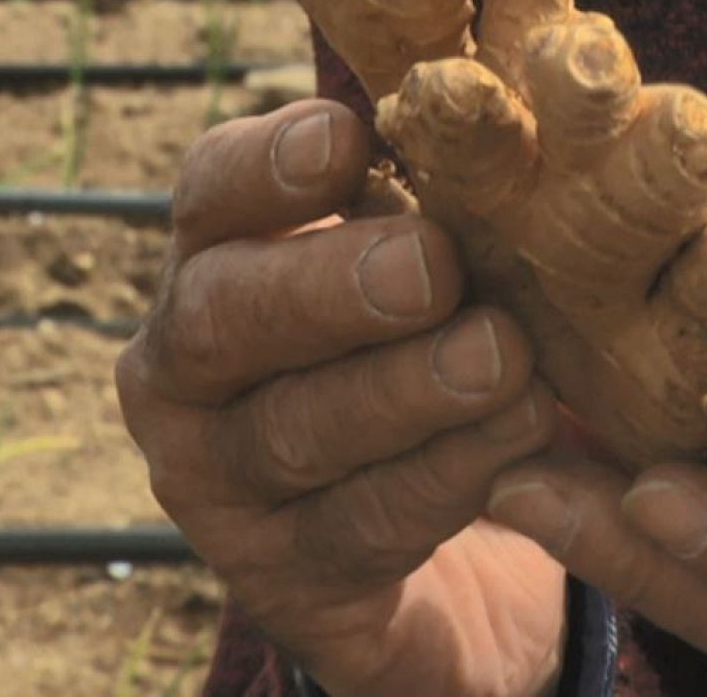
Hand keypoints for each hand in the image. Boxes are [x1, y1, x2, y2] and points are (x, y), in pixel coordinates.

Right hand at [115, 100, 566, 696]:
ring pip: (293, 431)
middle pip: (225, 315)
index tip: (347, 136)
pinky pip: (359, 527)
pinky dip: (445, 478)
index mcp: (218, 259)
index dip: (270, 166)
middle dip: (330, 288)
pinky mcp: (281, 575)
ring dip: (405, 391)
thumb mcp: (432, 266)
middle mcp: (189, 365)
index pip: (214, 193)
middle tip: (430, 265)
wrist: (436, 526)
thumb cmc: (433, 346)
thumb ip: (437, 207)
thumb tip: (500, 130)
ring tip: (502, 356)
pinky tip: (517, 436)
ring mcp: (219, 480)